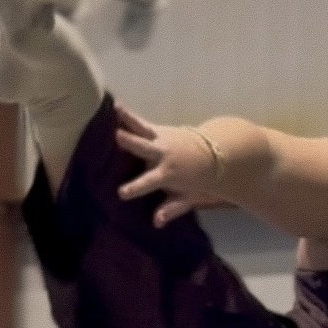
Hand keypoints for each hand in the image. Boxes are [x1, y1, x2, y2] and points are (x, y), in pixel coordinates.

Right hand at [113, 103, 223, 226]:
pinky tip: (115, 106)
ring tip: (116, 110)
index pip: (148, 182)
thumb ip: (171, 209)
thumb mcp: (186, 198)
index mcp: (167, 174)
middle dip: (132, 143)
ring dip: (129, 121)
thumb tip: (156, 222)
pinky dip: (129, 116)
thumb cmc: (195, 181)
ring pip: (143, 130)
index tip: (121, 193)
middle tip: (118, 137)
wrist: (212, 155)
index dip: (135, 188)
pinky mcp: (158, 130)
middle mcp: (162, 154)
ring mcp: (160, 140)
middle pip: (145, 148)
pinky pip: (141, 123)